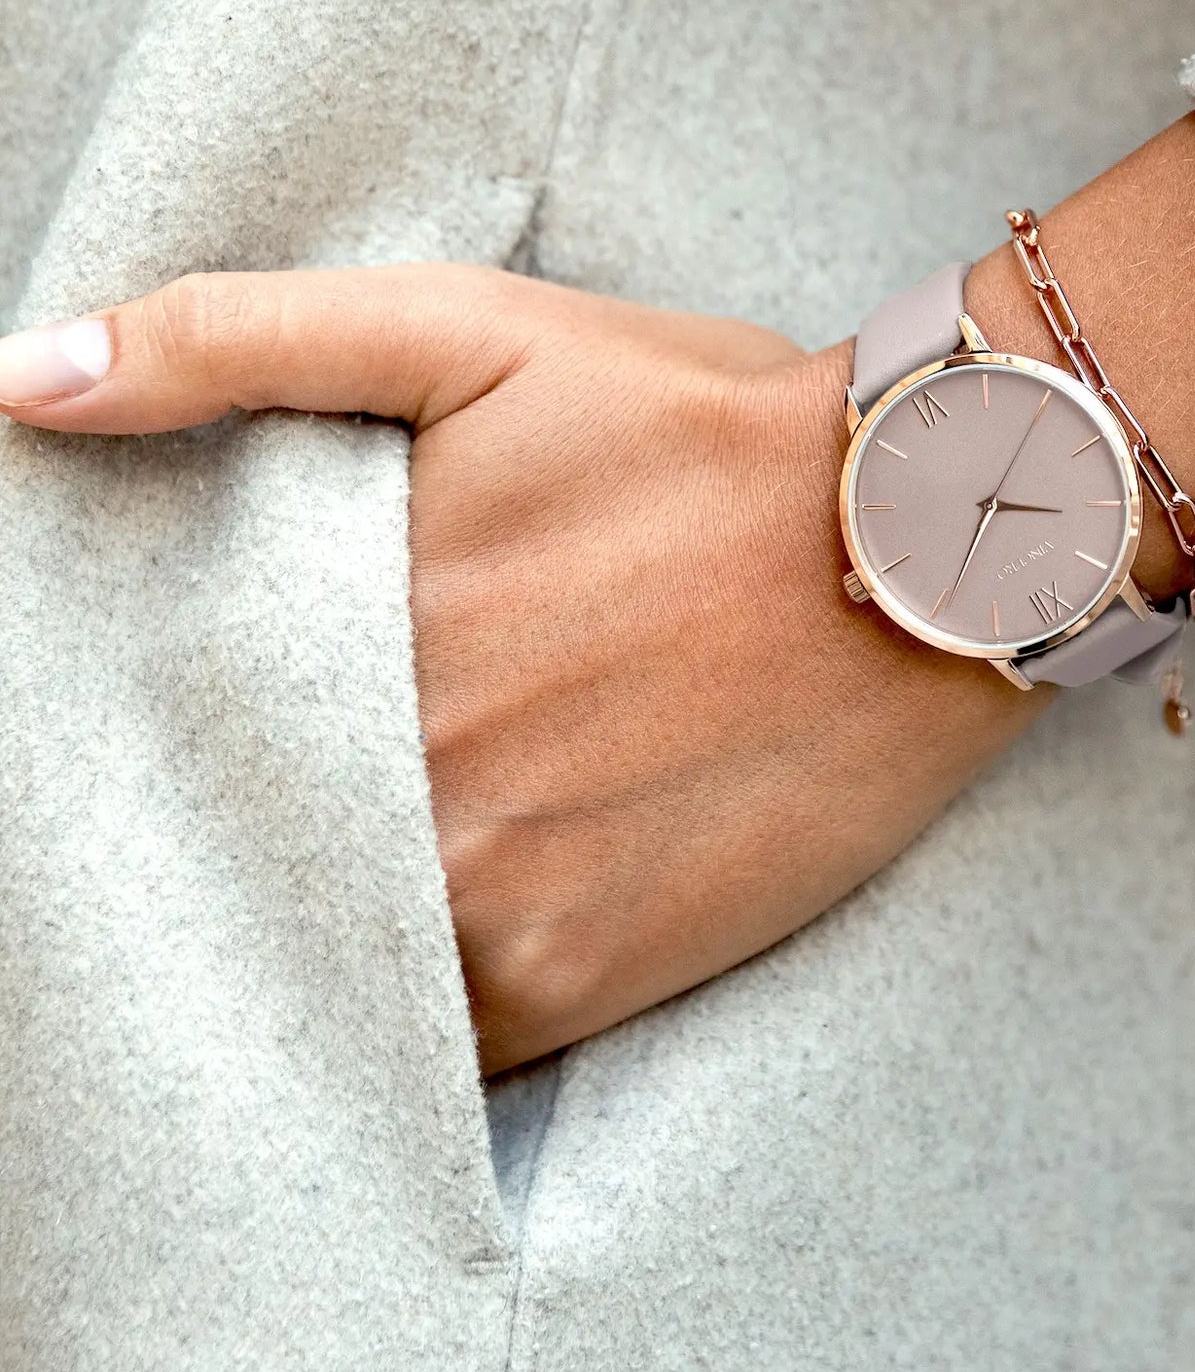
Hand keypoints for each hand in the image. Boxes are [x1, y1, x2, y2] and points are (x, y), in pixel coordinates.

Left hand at [0, 265, 1045, 1070]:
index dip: (173, 731)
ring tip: (417, 840)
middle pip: (241, 842)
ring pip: (322, 954)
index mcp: (353, 626)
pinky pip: (438, 1038)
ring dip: (325, 922)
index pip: (177, 720)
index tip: (215, 722)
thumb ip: (244, 339)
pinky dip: (419, 1007)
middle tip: (347, 769)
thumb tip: (21, 379)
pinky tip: (473, 919)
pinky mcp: (579, 979)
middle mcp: (400, 781)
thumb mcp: (480, 334)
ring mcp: (488, 899)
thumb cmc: (707, 429)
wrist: (927, 543)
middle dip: (250, 819)